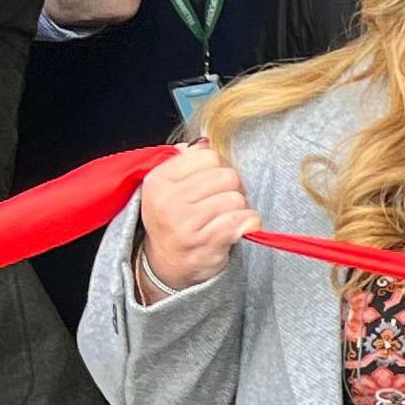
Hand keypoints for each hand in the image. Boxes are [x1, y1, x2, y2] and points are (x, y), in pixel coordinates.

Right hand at [131, 143, 255, 297]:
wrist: (166, 263)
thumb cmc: (173, 218)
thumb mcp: (168, 186)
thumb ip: (186, 160)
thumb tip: (206, 142)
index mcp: (158, 180)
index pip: (208, 156)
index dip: (219, 167)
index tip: (212, 182)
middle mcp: (168, 201)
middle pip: (227, 176)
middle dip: (232, 187)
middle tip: (223, 201)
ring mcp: (185, 224)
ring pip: (236, 199)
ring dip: (239, 208)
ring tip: (225, 216)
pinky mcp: (205, 243)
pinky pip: (243, 220)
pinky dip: (247, 223)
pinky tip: (236, 228)